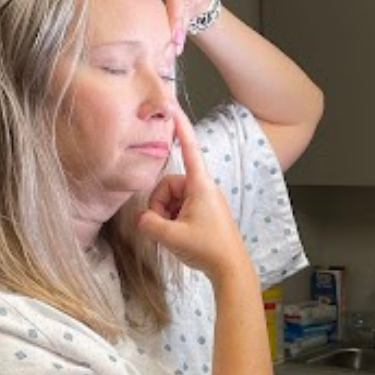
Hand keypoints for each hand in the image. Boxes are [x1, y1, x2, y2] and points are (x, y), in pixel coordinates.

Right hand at [138, 104, 248, 281]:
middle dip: (159, 204)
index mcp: (200, 185)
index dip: (180, 127)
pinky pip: (178, 209)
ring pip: (170, 199)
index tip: (172, 106)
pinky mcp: (203, 213)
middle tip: (163, 226)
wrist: (231, 269)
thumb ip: (149, 223)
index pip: (189, 149)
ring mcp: (203, 201)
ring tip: (173, 234)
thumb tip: (143, 219)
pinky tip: (178, 236)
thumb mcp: (171, 236)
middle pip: (168, 184)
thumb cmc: (207, 249)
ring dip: (164, 215)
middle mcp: (203, 188)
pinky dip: (172, 221)